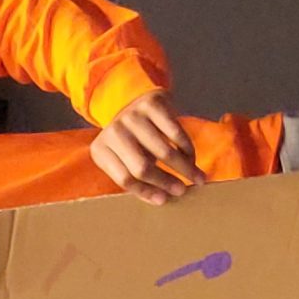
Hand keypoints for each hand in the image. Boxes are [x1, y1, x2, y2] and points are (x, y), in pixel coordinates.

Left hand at [91, 90, 206, 205]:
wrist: (129, 99)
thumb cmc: (130, 140)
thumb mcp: (123, 157)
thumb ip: (136, 177)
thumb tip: (162, 199)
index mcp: (101, 150)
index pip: (125, 179)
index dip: (146, 192)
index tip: (164, 200)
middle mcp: (113, 132)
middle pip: (143, 167)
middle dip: (166, 182)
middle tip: (182, 190)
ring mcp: (132, 116)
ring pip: (163, 151)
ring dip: (184, 167)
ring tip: (197, 177)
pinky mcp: (151, 104)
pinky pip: (175, 133)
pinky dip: (187, 148)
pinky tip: (192, 157)